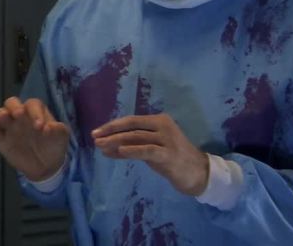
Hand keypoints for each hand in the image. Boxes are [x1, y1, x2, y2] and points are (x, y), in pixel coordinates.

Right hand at [0, 97, 69, 181]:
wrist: (46, 167)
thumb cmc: (54, 146)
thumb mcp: (62, 137)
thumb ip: (59, 130)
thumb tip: (48, 128)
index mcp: (35, 111)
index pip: (32, 104)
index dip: (35, 112)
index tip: (40, 126)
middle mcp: (20, 116)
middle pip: (12, 103)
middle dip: (14, 107)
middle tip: (19, 115)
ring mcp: (9, 127)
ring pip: (0, 114)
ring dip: (1, 115)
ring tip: (5, 119)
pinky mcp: (1, 140)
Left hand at [92, 113, 208, 195]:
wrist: (198, 172)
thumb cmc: (172, 158)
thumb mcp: (150, 148)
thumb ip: (131, 145)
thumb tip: (106, 147)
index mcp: (159, 120)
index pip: (131, 120)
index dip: (112, 125)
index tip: (96, 132)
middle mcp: (163, 126)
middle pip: (131, 126)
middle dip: (110, 132)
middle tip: (94, 138)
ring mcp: (167, 140)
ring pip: (136, 137)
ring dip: (115, 142)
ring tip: (101, 146)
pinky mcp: (169, 155)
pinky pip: (147, 150)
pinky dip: (132, 150)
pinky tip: (119, 151)